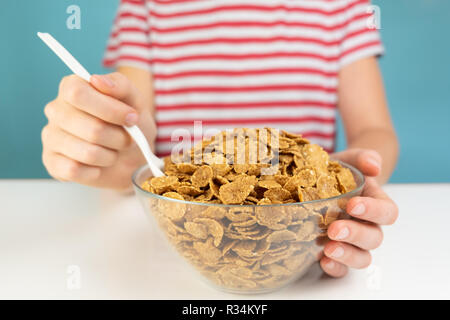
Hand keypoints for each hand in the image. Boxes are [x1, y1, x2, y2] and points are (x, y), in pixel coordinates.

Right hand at [42, 73, 156, 190]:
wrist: (132, 155)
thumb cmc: (130, 124)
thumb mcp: (134, 100)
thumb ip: (120, 85)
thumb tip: (97, 80)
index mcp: (71, 87)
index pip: (77, 94)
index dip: (109, 109)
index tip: (132, 118)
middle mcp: (56, 110)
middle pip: (91, 128)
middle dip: (119, 138)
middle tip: (128, 139)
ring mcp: (51, 137)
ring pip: (87, 152)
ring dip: (111, 156)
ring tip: (113, 151)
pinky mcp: (52, 162)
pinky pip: (75, 170)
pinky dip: (96, 170)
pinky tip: (99, 165)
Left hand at [319, 149, 398, 276]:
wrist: (320, 180)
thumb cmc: (339, 171)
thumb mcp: (349, 159)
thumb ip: (363, 158)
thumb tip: (373, 166)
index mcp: (376, 203)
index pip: (387, 213)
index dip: (373, 211)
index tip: (353, 205)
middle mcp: (367, 226)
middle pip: (374, 238)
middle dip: (355, 234)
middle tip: (334, 229)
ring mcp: (351, 242)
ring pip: (361, 257)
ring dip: (347, 255)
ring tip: (328, 249)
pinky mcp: (334, 252)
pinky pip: (342, 268)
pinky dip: (335, 268)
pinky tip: (322, 261)